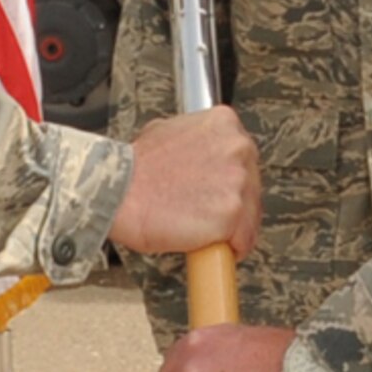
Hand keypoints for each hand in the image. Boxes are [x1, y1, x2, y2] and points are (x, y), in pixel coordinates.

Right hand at [108, 106, 259, 258]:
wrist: (119, 191)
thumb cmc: (136, 168)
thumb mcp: (168, 130)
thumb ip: (196, 138)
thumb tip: (202, 151)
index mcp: (224, 123)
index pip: (244, 157)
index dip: (228, 179)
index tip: (216, 190)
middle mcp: (237, 147)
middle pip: (252, 185)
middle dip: (232, 203)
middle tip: (204, 211)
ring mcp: (237, 180)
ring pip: (250, 215)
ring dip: (231, 227)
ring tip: (201, 227)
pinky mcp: (232, 213)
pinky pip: (243, 239)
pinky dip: (228, 248)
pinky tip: (207, 242)